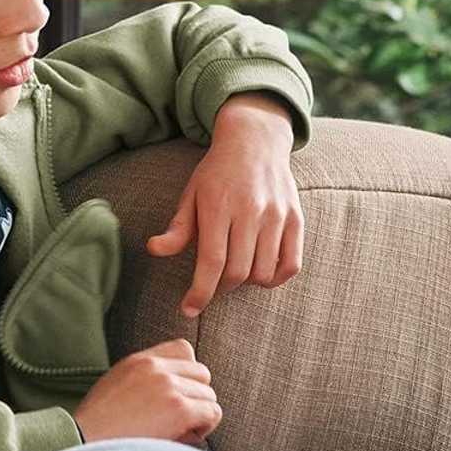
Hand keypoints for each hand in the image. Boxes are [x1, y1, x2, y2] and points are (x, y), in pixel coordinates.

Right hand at [73, 339, 221, 443]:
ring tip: (180, 430)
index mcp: (140, 360)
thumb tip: (175, 389)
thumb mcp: (117, 385)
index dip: (188, 373)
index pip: (184, 348)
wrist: (85, 439)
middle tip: (182, 417)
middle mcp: (156, 367)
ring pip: (209, 395)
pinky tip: (185, 436)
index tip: (179, 392)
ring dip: (200, 414)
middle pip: (202, 373)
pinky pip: (212, 412)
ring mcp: (169, 386)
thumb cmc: (97, 424)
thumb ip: (144, 378)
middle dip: (196, 395)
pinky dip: (204, 426)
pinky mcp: (179, 409)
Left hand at [147, 92, 300, 316]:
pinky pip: (291, 265)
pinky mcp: (296, 219)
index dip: (200, 292)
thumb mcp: (191, 194)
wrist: (255, 141)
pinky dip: (275, 278)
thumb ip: (178, 227)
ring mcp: (277, 215)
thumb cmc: (217, 173)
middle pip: (237, 272)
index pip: (211, 261)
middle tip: (213, 281)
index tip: (189, 309)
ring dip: (247, 282)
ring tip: (236, 269)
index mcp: (218, 205)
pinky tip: (261, 271)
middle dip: (221, 287)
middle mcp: (250, 210)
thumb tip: (154, 250)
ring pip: (263, 272)